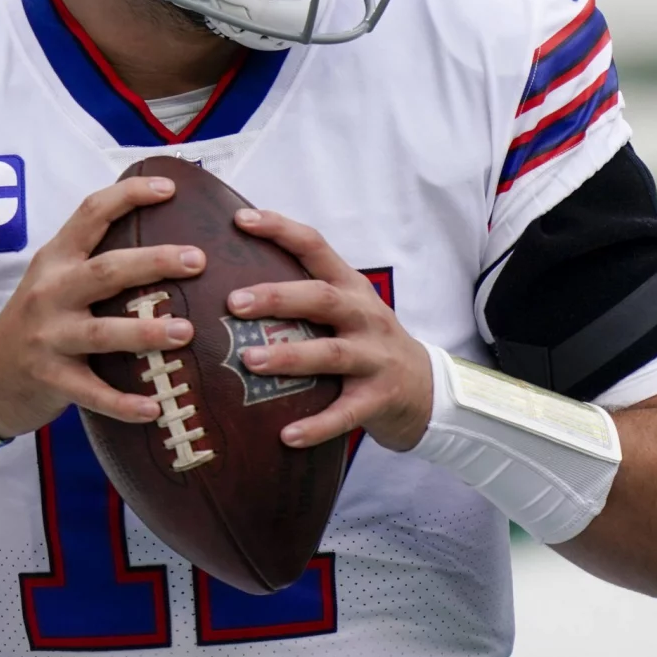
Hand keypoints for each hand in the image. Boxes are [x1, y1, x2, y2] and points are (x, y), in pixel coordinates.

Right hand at [0, 175, 203, 438]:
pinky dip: (124, 403)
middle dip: (154, 262)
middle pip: (106, 270)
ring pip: (102, 332)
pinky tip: (155, 407)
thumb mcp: (55, 278)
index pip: (90, 213)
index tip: (169, 189)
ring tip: (186, 332)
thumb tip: (165, 235)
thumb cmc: (38, 319)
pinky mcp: (50, 378)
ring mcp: (48, 336)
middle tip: (197, 260)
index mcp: (56, 259)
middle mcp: (51, 292)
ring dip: (146, 332)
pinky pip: (92, 392)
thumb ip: (94, 257)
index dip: (129, 195)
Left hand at [227, 208, 432, 451]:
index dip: (280, 230)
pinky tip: (285, 436)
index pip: (316, 247)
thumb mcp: (347, 309)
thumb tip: (230, 281)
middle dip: (278, 297)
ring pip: (331, 354)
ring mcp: (375, 358)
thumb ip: (305, 293)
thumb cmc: (367, 343)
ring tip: (250, 360)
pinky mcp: (378, 399)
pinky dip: (316, 425)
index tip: (240, 220)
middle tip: (234, 301)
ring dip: (290, 356)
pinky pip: (345, 414)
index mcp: (351, 287)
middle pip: (322, 298)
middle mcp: (365, 316)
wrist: (426, 389)